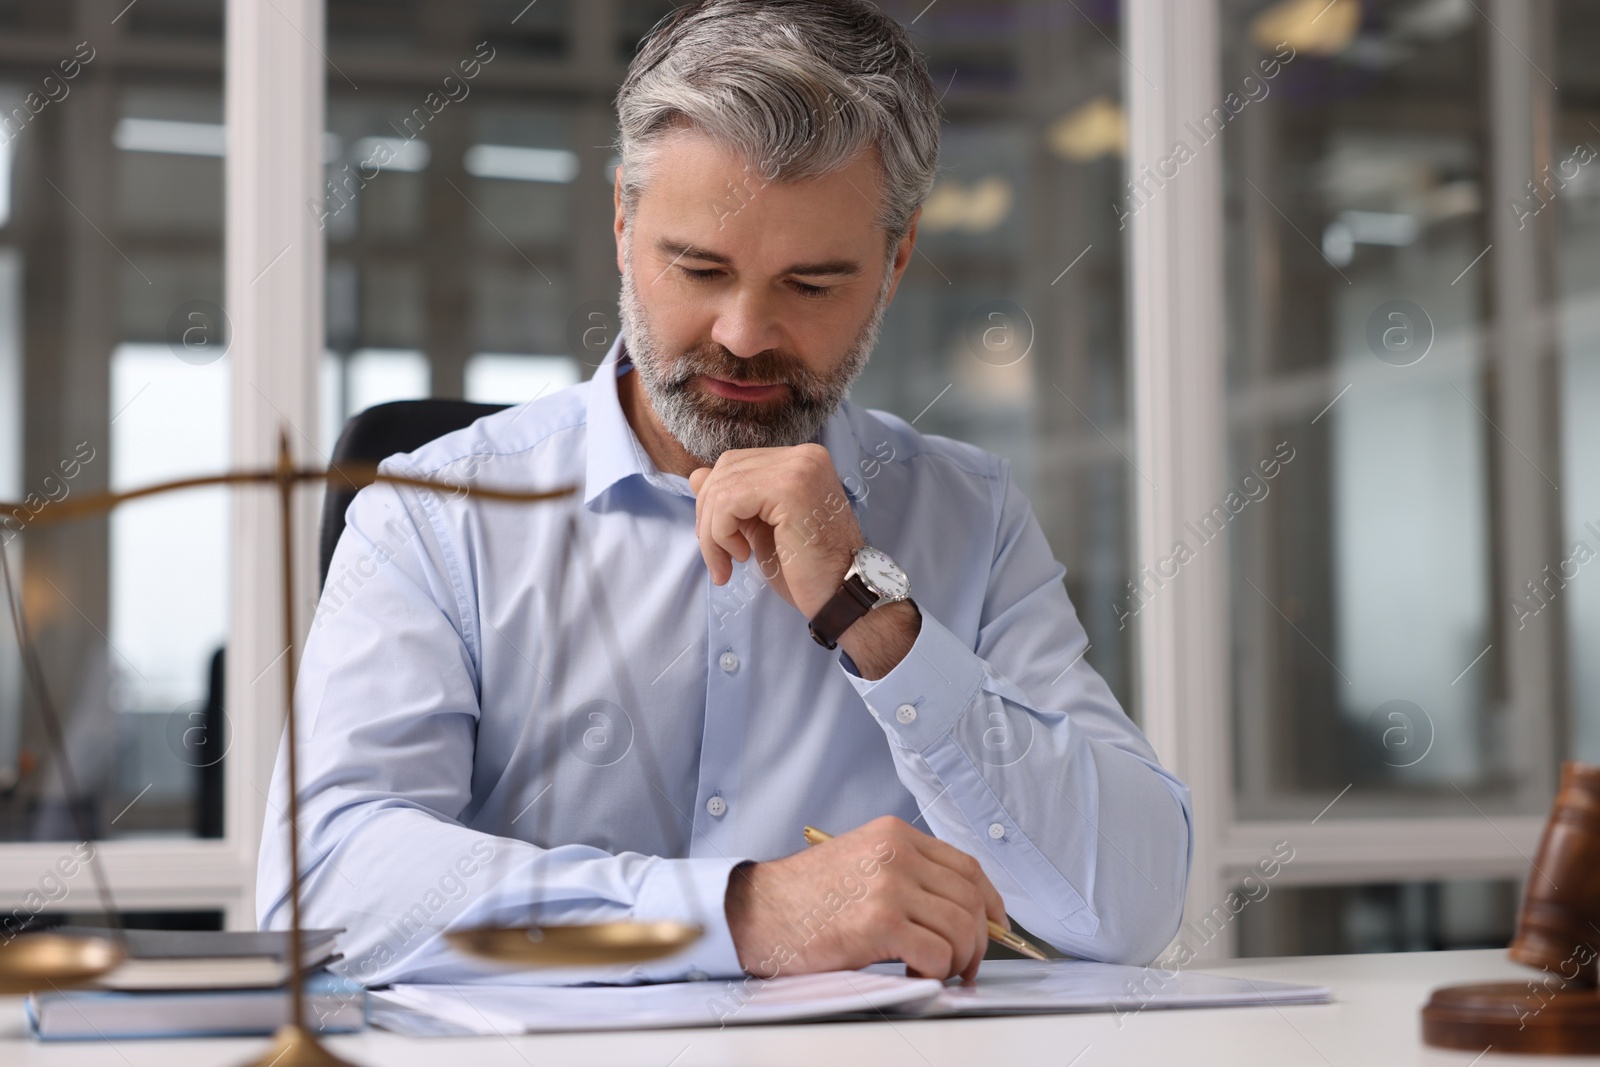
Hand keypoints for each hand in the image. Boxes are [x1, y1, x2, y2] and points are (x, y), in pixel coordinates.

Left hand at [687, 443, 859, 618]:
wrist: (844, 597)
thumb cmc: (808, 570)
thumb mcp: (760, 529)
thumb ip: (733, 498)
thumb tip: (695, 476)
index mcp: (801, 461)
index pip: (736, 464)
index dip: (716, 503)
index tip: (722, 543)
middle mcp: (804, 455)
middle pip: (726, 469)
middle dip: (709, 517)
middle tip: (720, 557)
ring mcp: (799, 468)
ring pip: (722, 487)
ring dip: (713, 533)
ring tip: (729, 563)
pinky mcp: (790, 487)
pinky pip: (728, 502)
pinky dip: (721, 534)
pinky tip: (743, 556)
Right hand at [724, 816, 1007, 983]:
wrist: (755, 912)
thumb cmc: (803, 897)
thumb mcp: (860, 863)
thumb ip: (906, 874)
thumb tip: (957, 908)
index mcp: (895, 835)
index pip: (966, 866)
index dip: (990, 901)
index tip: (995, 926)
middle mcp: (896, 854)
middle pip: (970, 899)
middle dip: (978, 941)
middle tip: (965, 965)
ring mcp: (889, 886)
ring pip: (961, 928)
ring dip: (958, 960)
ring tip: (937, 971)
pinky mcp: (879, 922)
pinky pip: (936, 953)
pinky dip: (935, 972)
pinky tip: (913, 973)